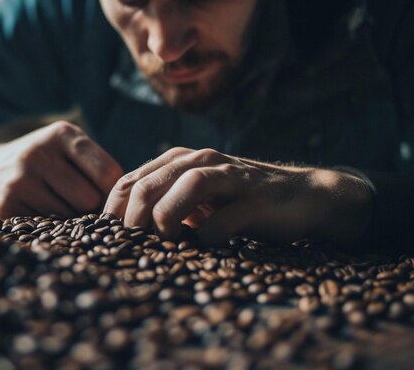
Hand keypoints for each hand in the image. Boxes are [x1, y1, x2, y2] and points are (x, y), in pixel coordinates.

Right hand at [0, 121, 122, 217]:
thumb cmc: (38, 164)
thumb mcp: (64, 149)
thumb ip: (96, 168)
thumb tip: (130, 204)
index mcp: (62, 134)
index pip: (109, 173)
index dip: (111, 192)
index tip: (102, 197)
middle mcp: (39, 153)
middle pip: (90, 199)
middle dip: (90, 209)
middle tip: (77, 207)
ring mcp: (19, 180)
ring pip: (70, 218)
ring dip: (69, 221)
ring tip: (56, 209)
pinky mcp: (5, 207)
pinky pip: (47, 229)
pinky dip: (50, 229)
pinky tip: (39, 216)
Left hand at [103, 147, 372, 246]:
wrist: (303, 195)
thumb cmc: (240, 201)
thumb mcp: (196, 198)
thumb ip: (164, 203)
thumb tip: (124, 232)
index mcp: (179, 161)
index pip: (128, 182)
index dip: (112, 214)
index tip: (110, 242)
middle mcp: (200, 161)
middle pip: (148, 185)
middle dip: (133, 223)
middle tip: (134, 250)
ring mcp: (229, 177)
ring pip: (184, 187)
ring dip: (165, 221)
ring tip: (164, 246)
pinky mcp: (255, 199)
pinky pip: (223, 218)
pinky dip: (208, 236)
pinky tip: (204, 248)